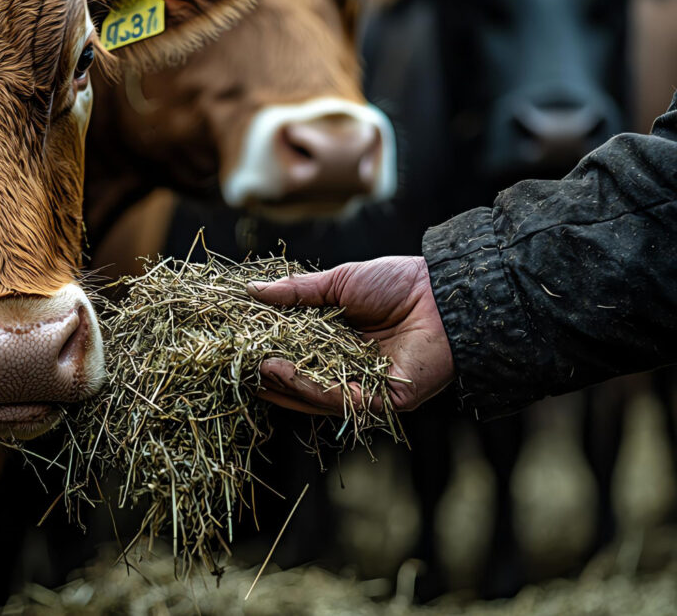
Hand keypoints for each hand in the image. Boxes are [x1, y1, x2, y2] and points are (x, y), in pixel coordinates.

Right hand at [248, 256, 454, 413]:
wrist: (442, 291)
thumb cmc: (396, 283)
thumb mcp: (338, 283)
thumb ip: (297, 293)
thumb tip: (252, 291)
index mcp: (340, 345)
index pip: (296, 356)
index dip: (268, 352)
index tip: (240, 345)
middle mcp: (350, 370)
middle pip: (302, 381)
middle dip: (270, 375)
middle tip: (240, 363)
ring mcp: (366, 388)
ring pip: (315, 394)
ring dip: (283, 382)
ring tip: (257, 365)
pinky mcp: (383, 400)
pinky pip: (339, 399)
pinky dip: (307, 387)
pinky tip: (283, 369)